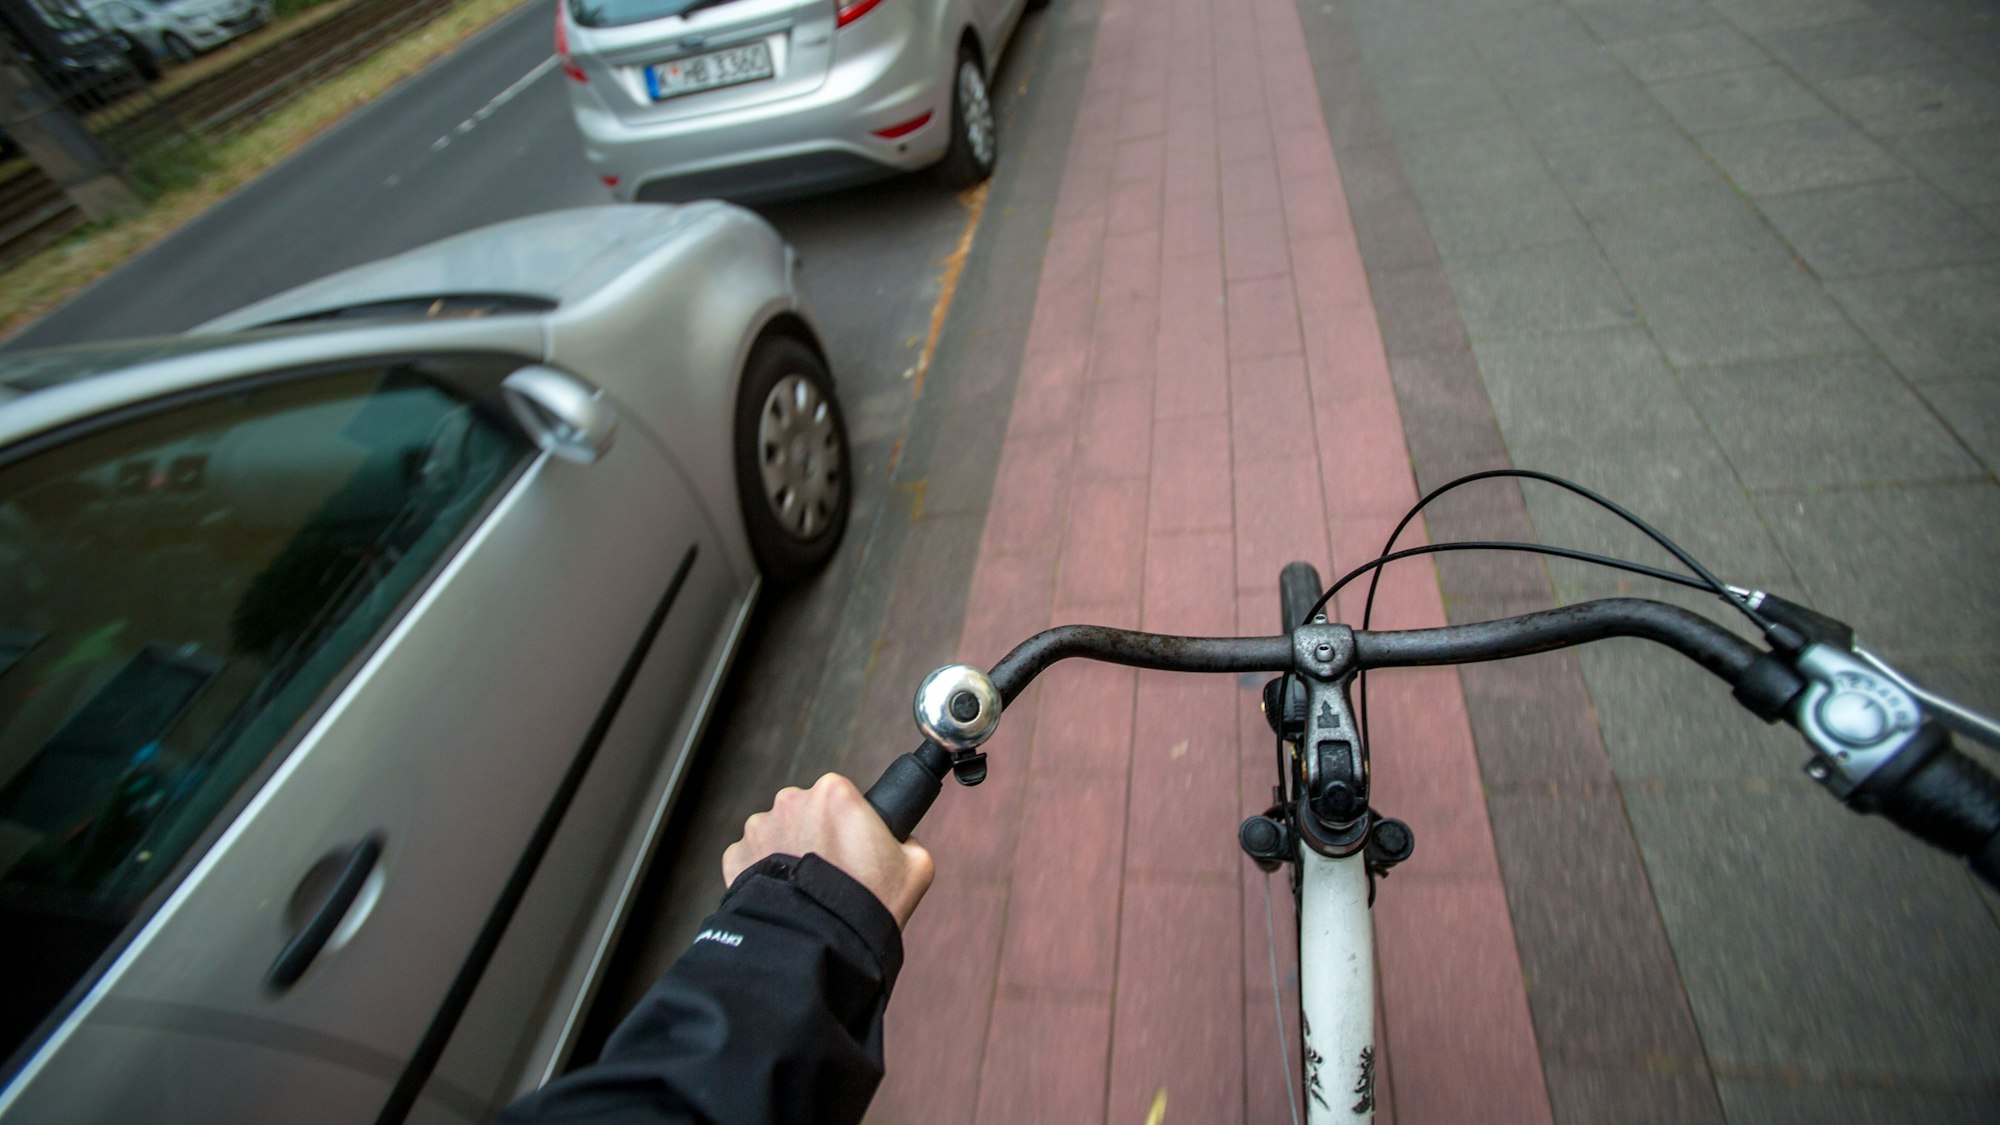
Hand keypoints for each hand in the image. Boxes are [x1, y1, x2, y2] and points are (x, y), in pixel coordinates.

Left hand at [722, 773, 934, 928]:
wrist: (821, 943)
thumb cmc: (869, 902)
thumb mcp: (916, 865)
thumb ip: (907, 839)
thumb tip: (900, 839)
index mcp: (833, 791)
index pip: (840, 796)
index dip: (849, 821)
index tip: (853, 846)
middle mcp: (791, 800)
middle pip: (806, 810)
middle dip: (816, 833)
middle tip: (832, 870)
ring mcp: (758, 828)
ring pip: (777, 833)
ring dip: (788, 853)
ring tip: (806, 888)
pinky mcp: (735, 856)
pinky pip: (752, 858)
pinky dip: (765, 873)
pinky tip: (786, 895)